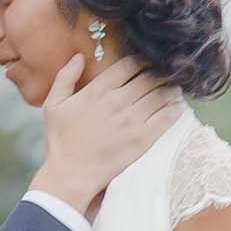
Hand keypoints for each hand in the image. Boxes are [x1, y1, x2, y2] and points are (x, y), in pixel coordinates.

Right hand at [29, 55, 183, 214]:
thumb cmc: (60, 141)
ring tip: (174, 87)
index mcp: (98, 90)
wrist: (71, 174)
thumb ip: (65, 77)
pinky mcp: (143, 138)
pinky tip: (177, 105)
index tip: (148, 61)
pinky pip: (167, 117)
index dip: (142, 60)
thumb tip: (78, 56)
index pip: (130, 64)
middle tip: (166, 72)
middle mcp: (118, 101)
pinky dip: (175, 108)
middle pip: (149, 77)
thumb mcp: (53, 105)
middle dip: (160, 72)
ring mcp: (132, 120)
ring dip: (170, 88)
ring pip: (161, 94)